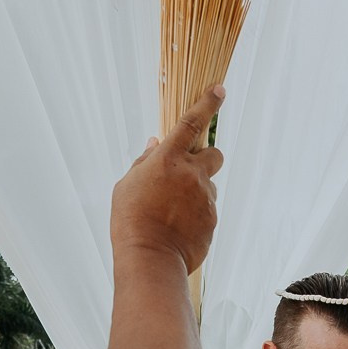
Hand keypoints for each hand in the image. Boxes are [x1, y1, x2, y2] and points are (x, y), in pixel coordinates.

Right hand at [110, 87, 225, 275]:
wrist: (150, 258)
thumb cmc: (131, 220)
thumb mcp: (128, 185)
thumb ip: (145, 161)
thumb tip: (155, 143)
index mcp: (168, 159)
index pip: (191, 123)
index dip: (207, 104)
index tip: (219, 90)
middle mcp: (192, 174)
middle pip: (215, 154)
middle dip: (206, 159)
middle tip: (189, 172)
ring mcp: (206, 197)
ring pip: (208, 186)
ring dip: (195, 192)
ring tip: (172, 213)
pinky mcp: (213, 220)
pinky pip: (207, 210)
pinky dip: (195, 215)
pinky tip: (177, 228)